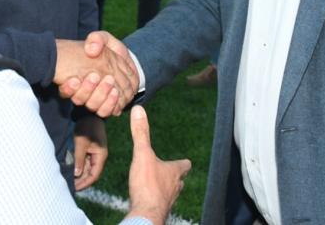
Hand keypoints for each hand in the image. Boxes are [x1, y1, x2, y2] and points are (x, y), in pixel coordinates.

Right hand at [54, 32, 137, 115]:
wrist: (125, 61)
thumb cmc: (110, 50)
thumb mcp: (103, 39)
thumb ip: (96, 39)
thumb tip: (91, 50)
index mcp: (75, 78)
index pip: (65, 90)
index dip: (68, 89)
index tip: (74, 80)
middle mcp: (83, 91)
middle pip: (79, 100)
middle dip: (87, 89)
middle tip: (95, 76)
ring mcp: (95, 100)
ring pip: (92, 106)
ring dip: (100, 95)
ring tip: (109, 81)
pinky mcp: (108, 106)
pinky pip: (105, 112)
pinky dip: (110, 104)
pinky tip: (115, 92)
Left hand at [74, 115, 107, 190]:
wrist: (89, 114)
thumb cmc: (87, 127)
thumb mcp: (81, 142)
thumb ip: (79, 158)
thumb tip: (76, 174)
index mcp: (100, 156)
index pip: (94, 175)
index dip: (85, 183)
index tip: (75, 188)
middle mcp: (99, 157)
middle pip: (91, 174)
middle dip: (81, 181)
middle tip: (70, 187)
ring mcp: (94, 154)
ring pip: (87, 169)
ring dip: (79, 175)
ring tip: (69, 181)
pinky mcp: (89, 150)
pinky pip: (84, 162)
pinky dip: (78, 167)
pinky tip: (71, 171)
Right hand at [126, 106, 191, 224]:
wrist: (146, 214)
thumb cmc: (147, 185)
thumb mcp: (142, 154)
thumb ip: (140, 133)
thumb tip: (139, 110)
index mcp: (173, 172)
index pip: (184, 165)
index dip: (183, 162)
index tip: (186, 161)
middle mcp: (174, 187)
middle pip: (179, 181)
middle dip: (176, 177)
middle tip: (173, 174)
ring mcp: (167, 201)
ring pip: (171, 194)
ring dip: (166, 189)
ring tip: (160, 186)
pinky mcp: (158, 211)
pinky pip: (160, 204)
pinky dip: (156, 200)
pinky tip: (149, 200)